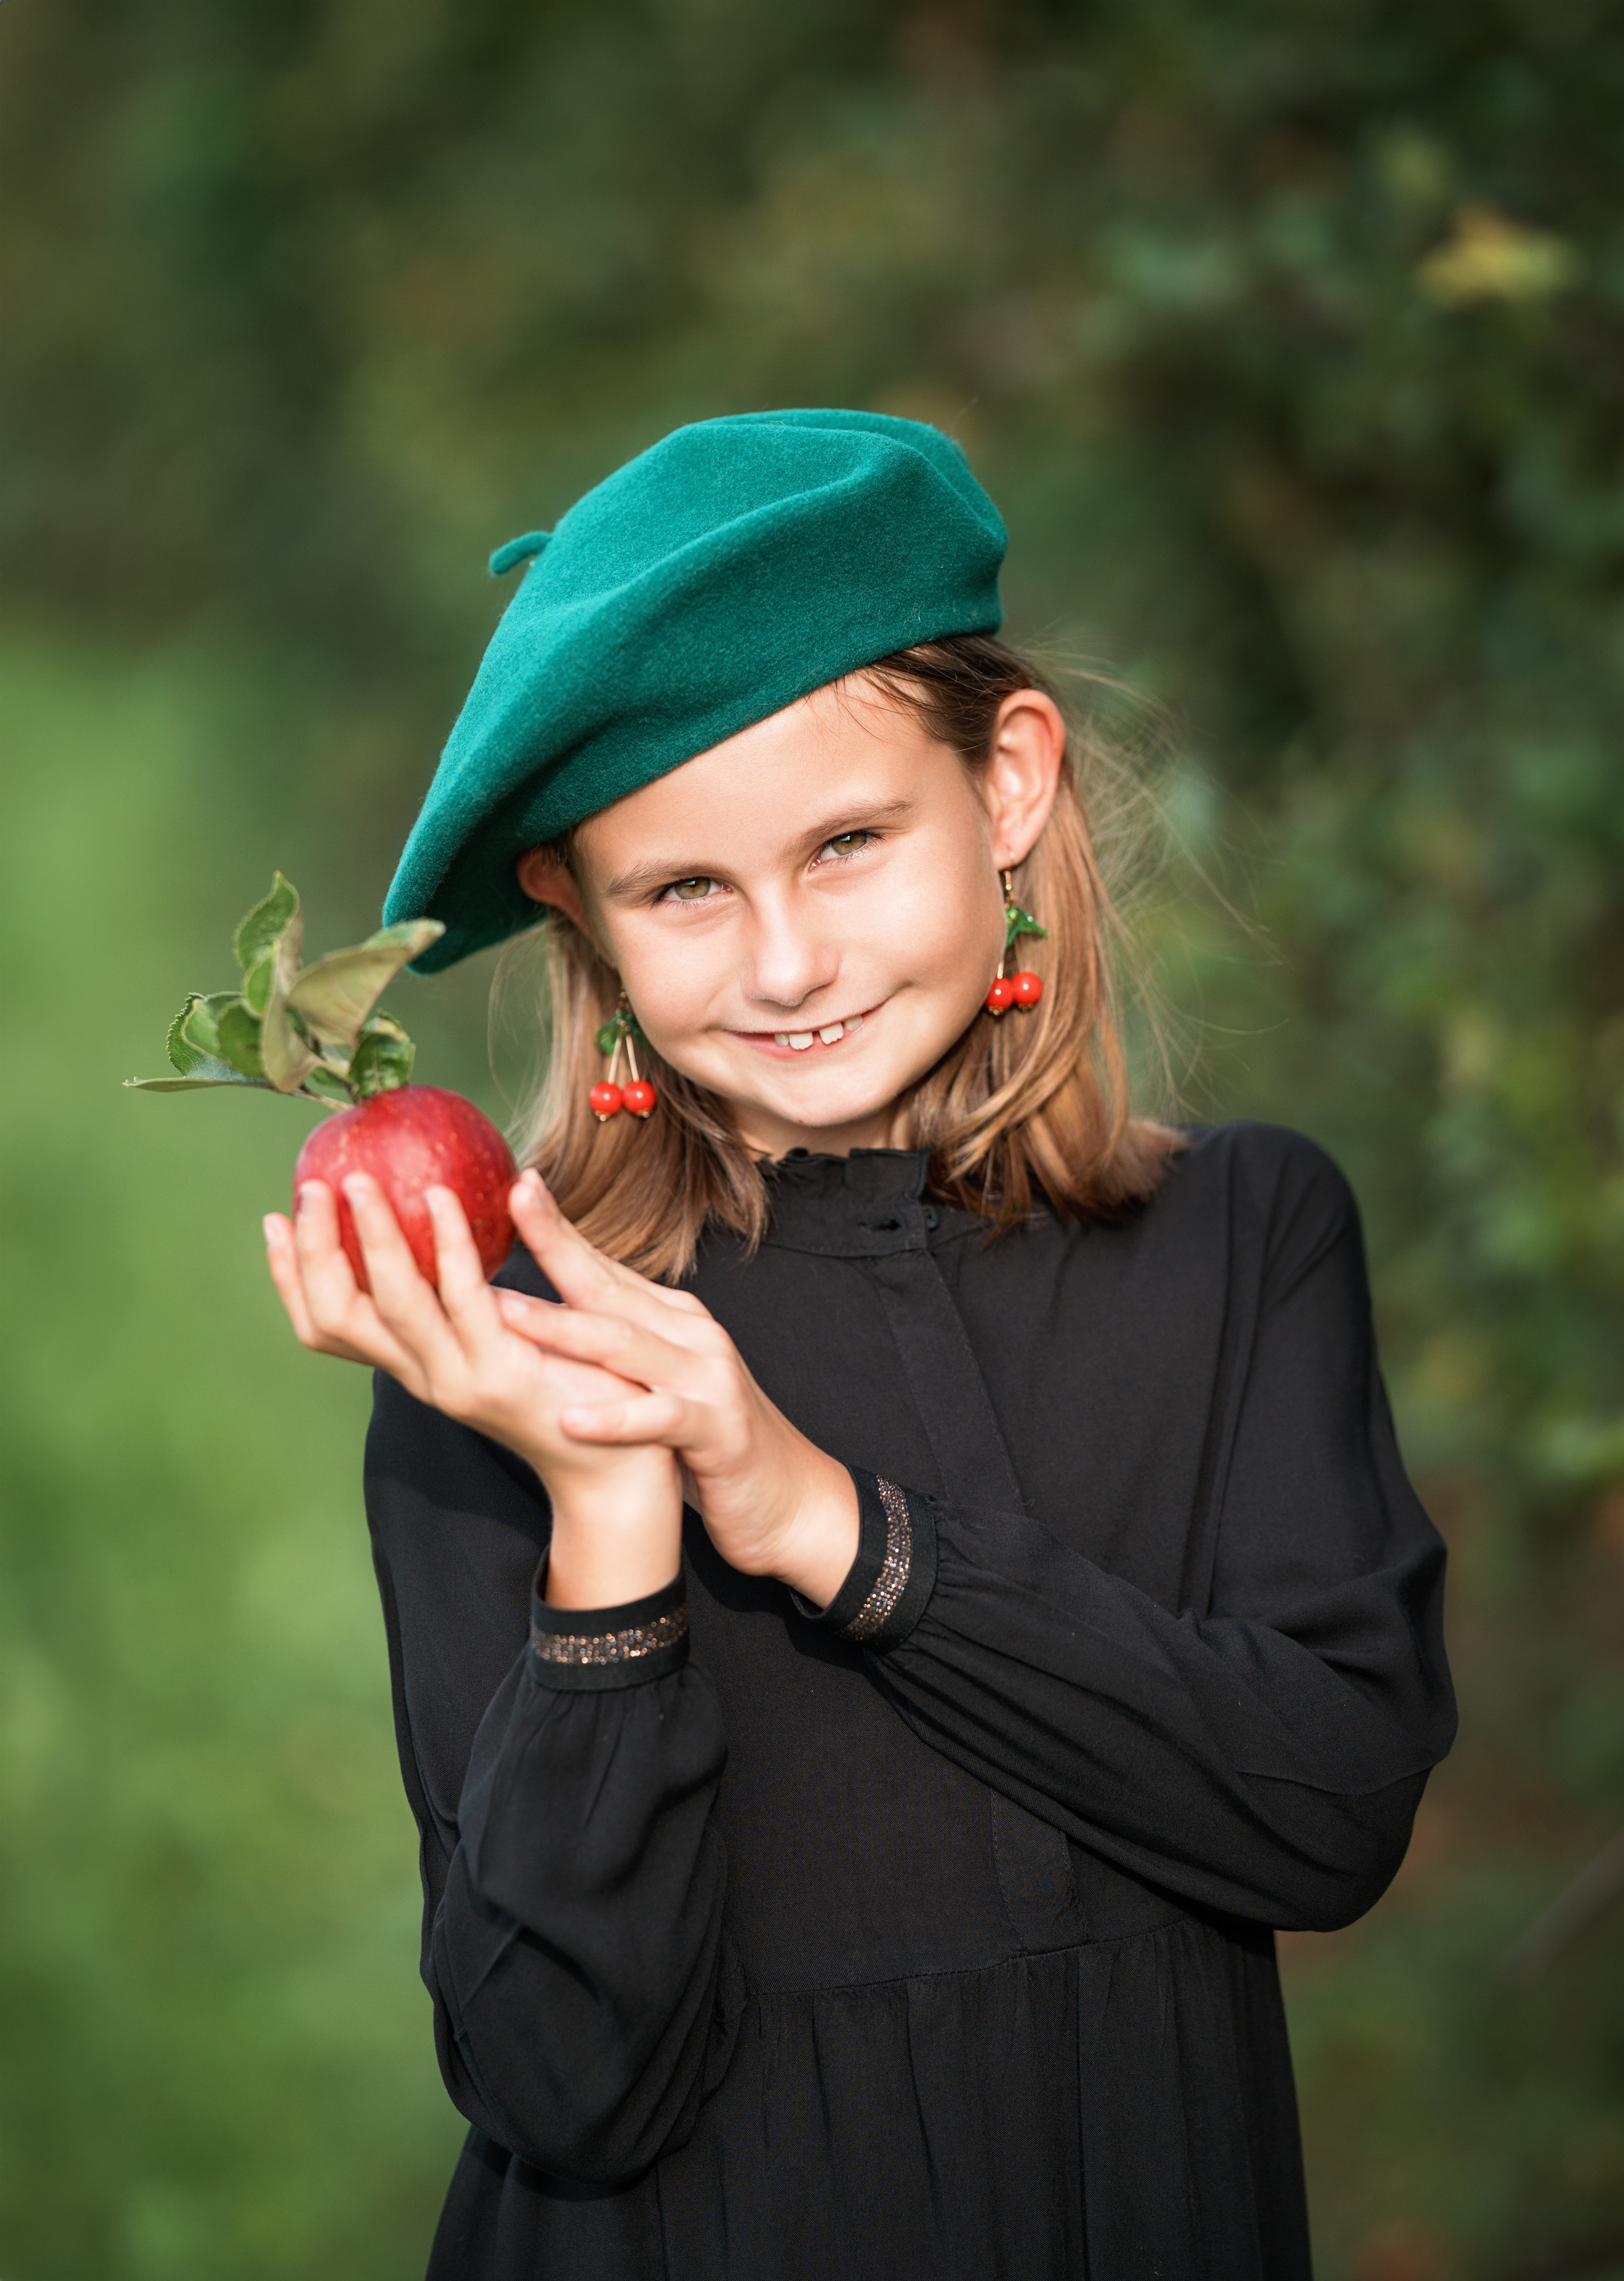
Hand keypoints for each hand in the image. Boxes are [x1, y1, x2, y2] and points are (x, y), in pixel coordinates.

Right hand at [263, 1175, 682, 1606]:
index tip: (276, 1218)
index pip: (328, 1326)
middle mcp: (422, 1377)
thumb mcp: (504, 1332)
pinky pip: (464, 1298)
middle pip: (336, 1316)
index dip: (292, 1275)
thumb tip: (445, 1211)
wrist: (618, 1467)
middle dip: (313, 1250)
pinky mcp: (501, 1373)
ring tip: (360, 1182)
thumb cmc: (570, 1387)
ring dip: (370, 1239)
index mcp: (416, 1366)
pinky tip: (441, 1198)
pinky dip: (447, 1245)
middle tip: (309, 1189)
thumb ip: (470, 1292)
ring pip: (390, 1304)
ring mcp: (456, 1379)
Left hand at [493, 1171, 859, 1608]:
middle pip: (608, 1286)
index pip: (604, 1266)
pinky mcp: (719, 1430)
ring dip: (563, 1326)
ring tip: (503, 1311)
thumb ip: (617, 1349)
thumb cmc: (711, 1441)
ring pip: (627, 1344)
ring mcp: (708, 1378)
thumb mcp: (660, 1381)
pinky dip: (617, 1418)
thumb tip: (543, 1320)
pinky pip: (661, 1418)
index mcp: (672, 1319)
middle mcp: (691, 1334)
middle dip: (556, 1243)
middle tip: (509, 1202)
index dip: (559, 1226)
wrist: (791, 1497)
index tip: (515, 1184)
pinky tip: (572, 1419)